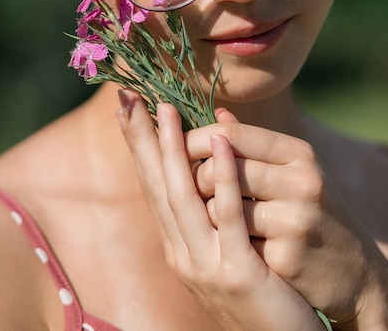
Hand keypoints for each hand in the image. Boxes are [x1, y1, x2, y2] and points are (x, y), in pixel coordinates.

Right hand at [117, 91, 323, 330]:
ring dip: (171, 150)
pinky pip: (227, 215)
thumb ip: (218, 197)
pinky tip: (221, 143)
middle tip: (127, 98)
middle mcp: (181, 253)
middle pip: (156, 186)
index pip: (152, 185)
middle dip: (141, 140)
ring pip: (182, 197)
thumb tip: (217, 141)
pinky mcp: (236, 272)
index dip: (138, 145)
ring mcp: (204, 264)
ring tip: (165, 110)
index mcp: (179, 244)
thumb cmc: (261, 288)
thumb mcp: (232, 241)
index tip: (126, 108)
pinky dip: (223, 176)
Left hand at [186, 108, 387, 328]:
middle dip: (195, 176)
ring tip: (207, 216)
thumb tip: (218, 113)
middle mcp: (301, 180)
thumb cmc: (312, 212)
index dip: (196, 138)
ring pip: (221, 205)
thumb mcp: (294, 171)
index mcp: (298, 153)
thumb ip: (254, 143)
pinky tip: (227, 243)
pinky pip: (232, 242)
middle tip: (188, 186)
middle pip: (222, 165)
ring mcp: (295, 219)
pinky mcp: (286, 256)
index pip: (234, 134)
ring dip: (206, 212)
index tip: (174, 144)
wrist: (354, 274)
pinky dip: (225, 241)